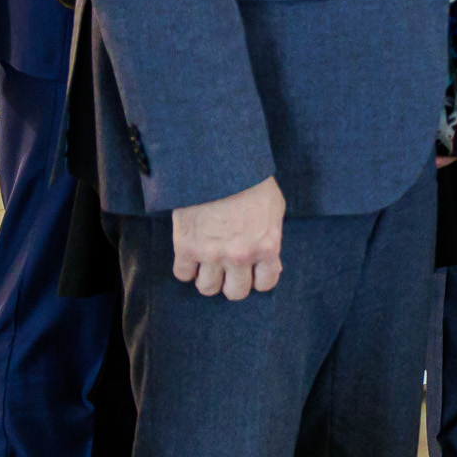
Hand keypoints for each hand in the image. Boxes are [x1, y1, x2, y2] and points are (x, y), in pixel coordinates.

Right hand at [170, 176, 285, 298]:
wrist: (217, 163)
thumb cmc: (251, 181)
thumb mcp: (274, 208)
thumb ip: (272, 237)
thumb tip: (270, 262)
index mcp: (267, 246)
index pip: (265, 284)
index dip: (258, 278)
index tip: (252, 270)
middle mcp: (240, 256)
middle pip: (235, 293)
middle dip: (233, 282)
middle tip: (228, 269)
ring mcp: (211, 253)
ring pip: (207, 289)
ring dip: (208, 278)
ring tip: (208, 263)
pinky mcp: (186, 247)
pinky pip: (182, 275)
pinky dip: (185, 268)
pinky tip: (191, 255)